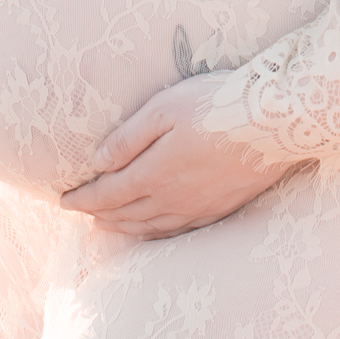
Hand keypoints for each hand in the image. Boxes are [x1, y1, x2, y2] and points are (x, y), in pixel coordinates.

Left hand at [60, 74, 300, 237]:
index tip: (64, 201)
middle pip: (127, 214)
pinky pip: (180, 230)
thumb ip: (129, 138)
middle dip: (99, 214)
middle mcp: (173, 198)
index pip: (108, 193)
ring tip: (107, 225)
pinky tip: (155, 229)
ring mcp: (199, 207)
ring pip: (151, 226)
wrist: (275, 122)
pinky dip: (157, 233)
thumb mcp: (164, 109)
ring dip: (125, 227)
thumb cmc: (217, 105)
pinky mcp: (222, 208)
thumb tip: (97, 162)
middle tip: (81, 213)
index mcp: (154, 173)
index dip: (83, 198)